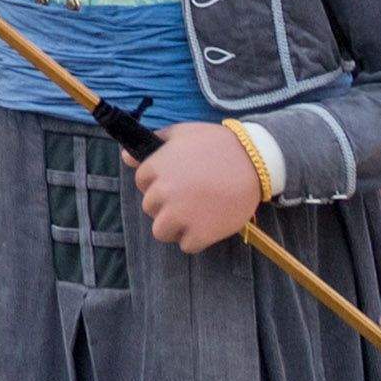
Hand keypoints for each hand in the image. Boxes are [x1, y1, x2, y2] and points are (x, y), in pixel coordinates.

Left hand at [134, 120, 267, 250]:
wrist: (254, 161)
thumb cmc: (217, 144)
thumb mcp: (181, 133)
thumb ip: (153, 143)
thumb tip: (126, 158)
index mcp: (156, 168)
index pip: (141, 183)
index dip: (157, 182)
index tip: (176, 180)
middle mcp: (163, 193)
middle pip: (150, 208)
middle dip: (165, 204)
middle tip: (189, 197)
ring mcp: (181, 215)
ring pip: (161, 232)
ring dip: (175, 226)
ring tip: (195, 214)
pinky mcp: (200, 234)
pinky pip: (186, 246)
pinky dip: (196, 239)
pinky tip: (208, 224)